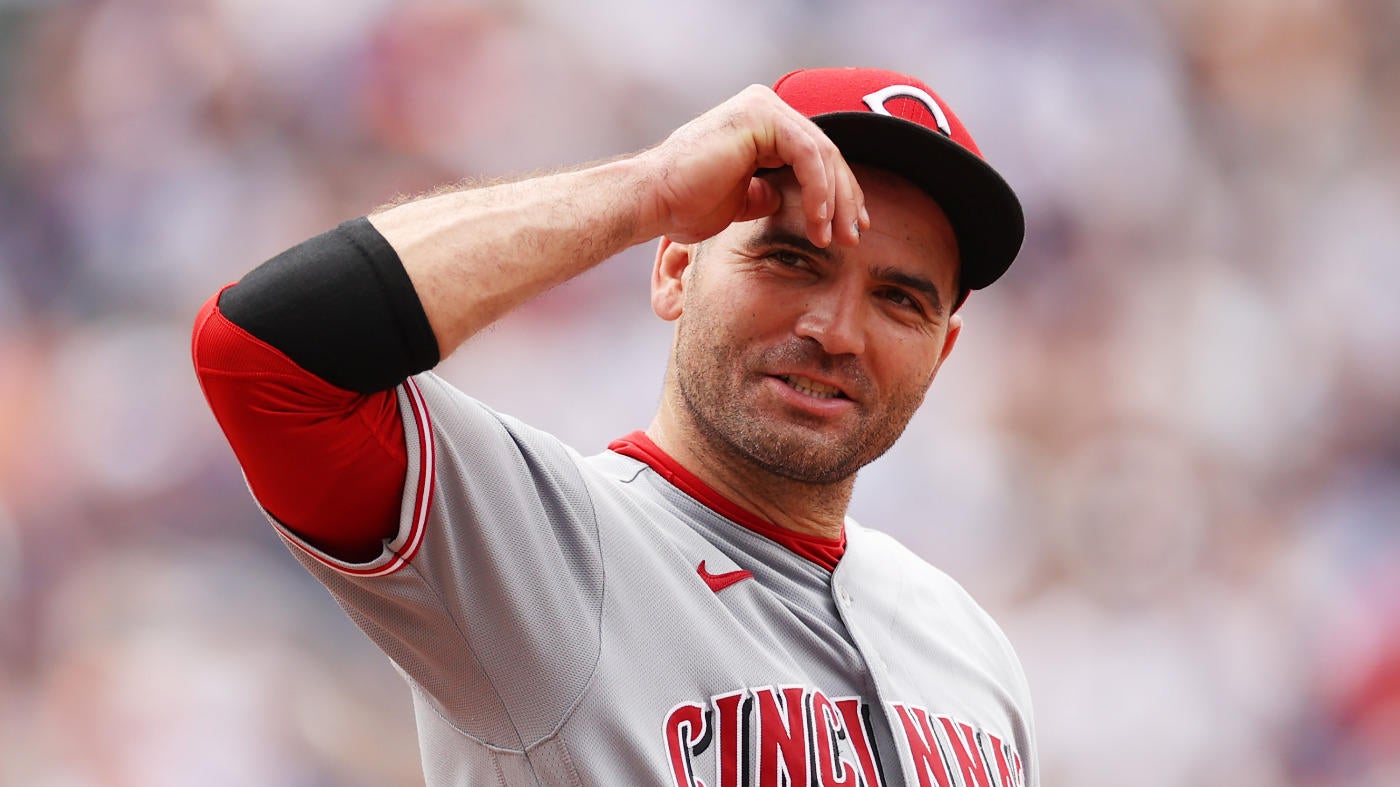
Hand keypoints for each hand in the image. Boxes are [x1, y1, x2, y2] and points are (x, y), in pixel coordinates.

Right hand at [636, 85, 868, 247]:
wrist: (653, 201)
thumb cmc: (684, 205)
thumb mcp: (740, 201)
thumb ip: (766, 192)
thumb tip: (786, 197)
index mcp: (761, 124)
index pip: (816, 157)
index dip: (838, 194)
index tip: (850, 229)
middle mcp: (765, 107)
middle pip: (825, 153)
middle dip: (844, 198)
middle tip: (854, 236)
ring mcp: (763, 106)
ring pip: (822, 153)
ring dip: (835, 200)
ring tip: (836, 237)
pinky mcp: (761, 115)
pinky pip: (808, 154)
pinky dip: (819, 190)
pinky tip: (818, 220)